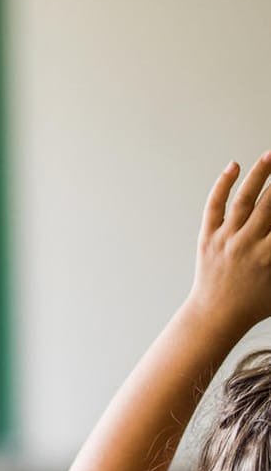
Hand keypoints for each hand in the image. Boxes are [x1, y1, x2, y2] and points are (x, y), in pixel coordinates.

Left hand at [190, 151, 270, 333]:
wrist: (216, 316)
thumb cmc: (256, 303)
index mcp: (270, 255)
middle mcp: (248, 243)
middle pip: (270, 203)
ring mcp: (225, 239)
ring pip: (244, 199)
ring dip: (260, 174)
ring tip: (270, 154)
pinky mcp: (207, 238)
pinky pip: (214, 207)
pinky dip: (222, 185)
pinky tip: (233, 166)